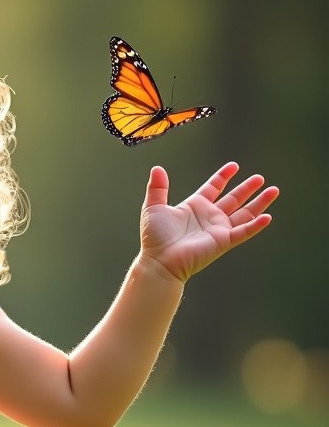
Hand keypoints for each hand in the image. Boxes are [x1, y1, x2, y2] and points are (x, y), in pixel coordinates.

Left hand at [139, 162, 277, 281]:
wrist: (160, 260)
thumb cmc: (155, 237)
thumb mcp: (153, 207)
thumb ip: (157, 188)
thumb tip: (157, 168)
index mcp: (194, 206)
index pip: (213, 188)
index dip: (223, 177)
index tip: (234, 166)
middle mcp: (209, 216)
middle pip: (233, 199)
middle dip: (247, 188)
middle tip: (260, 178)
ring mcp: (218, 229)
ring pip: (244, 213)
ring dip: (259, 203)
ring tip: (273, 190)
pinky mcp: (223, 241)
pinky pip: (244, 232)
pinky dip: (256, 225)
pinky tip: (268, 216)